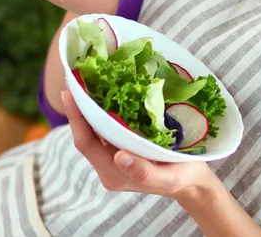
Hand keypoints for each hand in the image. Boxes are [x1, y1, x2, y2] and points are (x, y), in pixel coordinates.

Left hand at [62, 89, 212, 202]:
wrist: (191, 183)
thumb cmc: (182, 178)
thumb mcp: (168, 177)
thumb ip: (143, 171)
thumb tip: (118, 155)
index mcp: (113, 173)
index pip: (86, 143)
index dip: (76, 118)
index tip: (68, 92)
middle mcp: (108, 165)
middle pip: (85, 134)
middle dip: (78, 107)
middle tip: (74, 78)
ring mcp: (113, 158)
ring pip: (94, 130)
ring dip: (88, 107)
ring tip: (85, 82)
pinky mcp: (122, 148)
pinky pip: (106, 129)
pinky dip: (102, 111)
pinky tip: (105, 94)